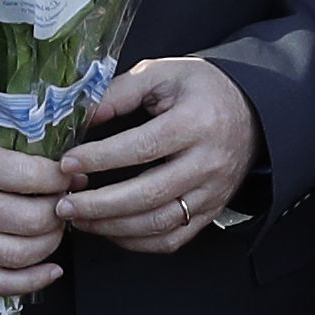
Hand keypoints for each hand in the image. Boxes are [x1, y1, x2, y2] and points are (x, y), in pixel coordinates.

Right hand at [0, 117, 69, 292]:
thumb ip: (13, 139)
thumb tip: (67, 160)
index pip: (30, 177)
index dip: (61, 178)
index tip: (69, 175)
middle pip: (31, 220)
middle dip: (60, 211)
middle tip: (65, 200)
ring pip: (20, 254)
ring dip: (51, 242)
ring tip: (55, 225)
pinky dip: (32, 281)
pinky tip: (51, 267)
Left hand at [52, 55, 258, 250]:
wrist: (251, 113)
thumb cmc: (200, 90)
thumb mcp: (164, 73)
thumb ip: (121, 91)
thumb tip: (83, 115)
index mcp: (197, 122)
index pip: (143, 148)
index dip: (101, 159)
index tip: (67, 164)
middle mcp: (208, 163)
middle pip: (149, 195)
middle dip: (100, 205)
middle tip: (63, 205)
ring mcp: (212, 193)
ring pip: (159, 223)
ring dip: (112, 226)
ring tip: (78, 218)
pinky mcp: (210, 212)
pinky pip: (172, 239)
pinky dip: (136, 241)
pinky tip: (109, 229)